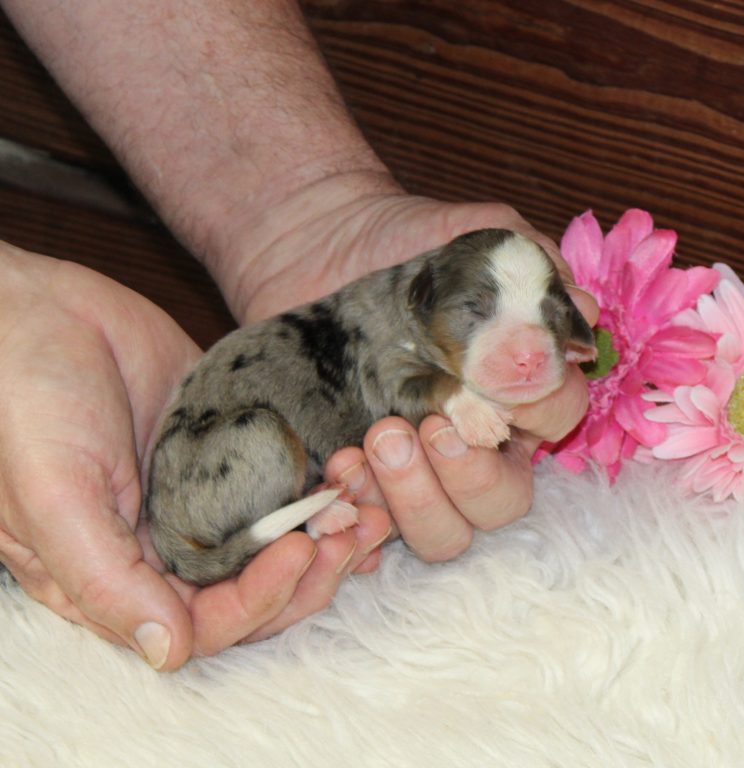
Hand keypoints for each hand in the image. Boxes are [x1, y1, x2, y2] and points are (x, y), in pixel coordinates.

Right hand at [0, 241, 389, 668]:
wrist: (42, 313)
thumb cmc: (25, 403)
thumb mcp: (54, 496)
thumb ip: (105, 579)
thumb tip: (166, 654)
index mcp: (125, 574)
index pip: (208, 621)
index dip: (259, 599)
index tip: (299, 550)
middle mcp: (171, 545)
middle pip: (256, 590)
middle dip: (310, 573)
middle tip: (351, 533)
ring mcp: (206, 495)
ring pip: (279, 540)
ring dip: (328, 534)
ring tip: (369, 507)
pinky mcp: (232, 448)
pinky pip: (284, 481)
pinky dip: (321, 488)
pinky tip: (354, 477)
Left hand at [230, 181, 597, 561]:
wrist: (316, 247)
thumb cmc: (400, 243)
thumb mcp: (472, 235)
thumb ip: (527, 266)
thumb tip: (580, 309)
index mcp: (511, 391)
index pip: (556, 421)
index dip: (538, 410)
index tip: (496, 382)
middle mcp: (471, 442)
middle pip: (504, 503)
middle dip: (473, 476)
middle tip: (431, 425)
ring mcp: (414, 469)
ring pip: (444, 534)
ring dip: (419, 501)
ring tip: (380, 440)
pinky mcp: (359, 480)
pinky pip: (373, 536)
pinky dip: (362, 518)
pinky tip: (341, 468)